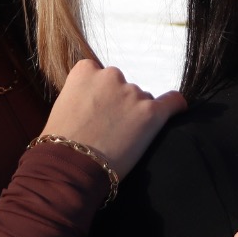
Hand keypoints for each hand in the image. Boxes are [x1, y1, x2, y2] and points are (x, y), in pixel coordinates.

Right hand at [40, 59, 186, 176]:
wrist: (71, 165)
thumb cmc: (59, 143)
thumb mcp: (62, 107)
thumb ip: (81, 94)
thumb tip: (94, 102)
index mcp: (86, 71)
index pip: (98, 73)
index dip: (99, 94)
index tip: (96, 111)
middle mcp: (111, 76)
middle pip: (122, 86)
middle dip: (118, 104)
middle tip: (109, 129)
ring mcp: (132, 93)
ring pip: (141, 99)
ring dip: (136, 114)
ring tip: (122, 140)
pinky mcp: (151, 113)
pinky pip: (173, 102)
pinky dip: (175, 105)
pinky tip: (178, 110)